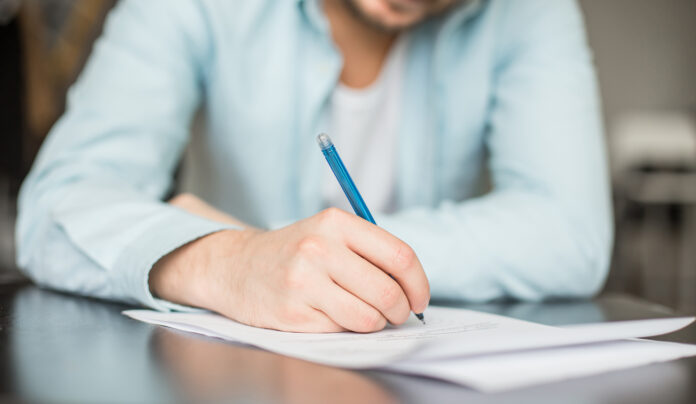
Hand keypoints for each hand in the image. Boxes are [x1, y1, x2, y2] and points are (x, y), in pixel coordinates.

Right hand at [150, 196, 429, 332]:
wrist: (237, 267)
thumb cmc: (296, 252)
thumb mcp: (329, 234)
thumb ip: (370, 252)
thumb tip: (414, 288)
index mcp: (335, 223)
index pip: (399, 256)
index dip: (419, 284)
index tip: (420, 299)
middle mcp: (319, 249)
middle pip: (388, 292)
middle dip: (401, 311)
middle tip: (396, 314)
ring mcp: (303, 282)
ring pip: (368, 318)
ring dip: (375, 323)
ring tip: (364, 315)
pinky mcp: (292, 313)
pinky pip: (341, 330)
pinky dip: (345, 328)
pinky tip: (330, 314)